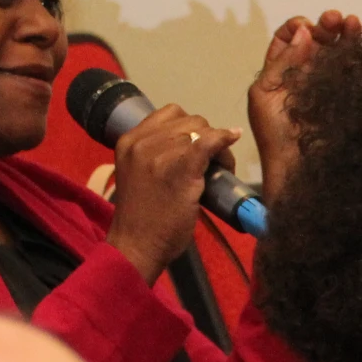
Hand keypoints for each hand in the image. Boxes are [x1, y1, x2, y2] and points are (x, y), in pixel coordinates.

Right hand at [104, 103, 239, 286]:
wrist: (136, 246)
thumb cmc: (141, 217)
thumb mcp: (138, 173)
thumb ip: (155, 154)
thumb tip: (194, 141)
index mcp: (128, 140)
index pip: (168, 114)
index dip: (189, 127)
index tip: (196, 147)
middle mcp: (141, 141)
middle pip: (188, 120)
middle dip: (206, 136)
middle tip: (211, 162)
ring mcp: (159, 154)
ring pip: (202, 130)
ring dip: (217, 144)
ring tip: (218, 168)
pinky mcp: (180, 168)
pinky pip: (209, 141)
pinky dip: (225, 139)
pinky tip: (232, 140)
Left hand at [248, 9, 361, 203]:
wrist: (298, 168)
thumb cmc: (274, 135)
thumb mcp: (264, 94)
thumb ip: (282, 62)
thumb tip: (303, 32)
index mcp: (279, 74)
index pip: (288, 41)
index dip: (296, 29)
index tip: (305, 27)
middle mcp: (304, 76)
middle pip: (316, 42)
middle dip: (325, 27)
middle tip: (333, 19)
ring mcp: (326, 85)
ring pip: (337, 52)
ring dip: (344, 33)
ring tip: (350, 22)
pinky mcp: (346, 94)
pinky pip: (353, 68)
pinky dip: (357, 50)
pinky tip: (358, 36)